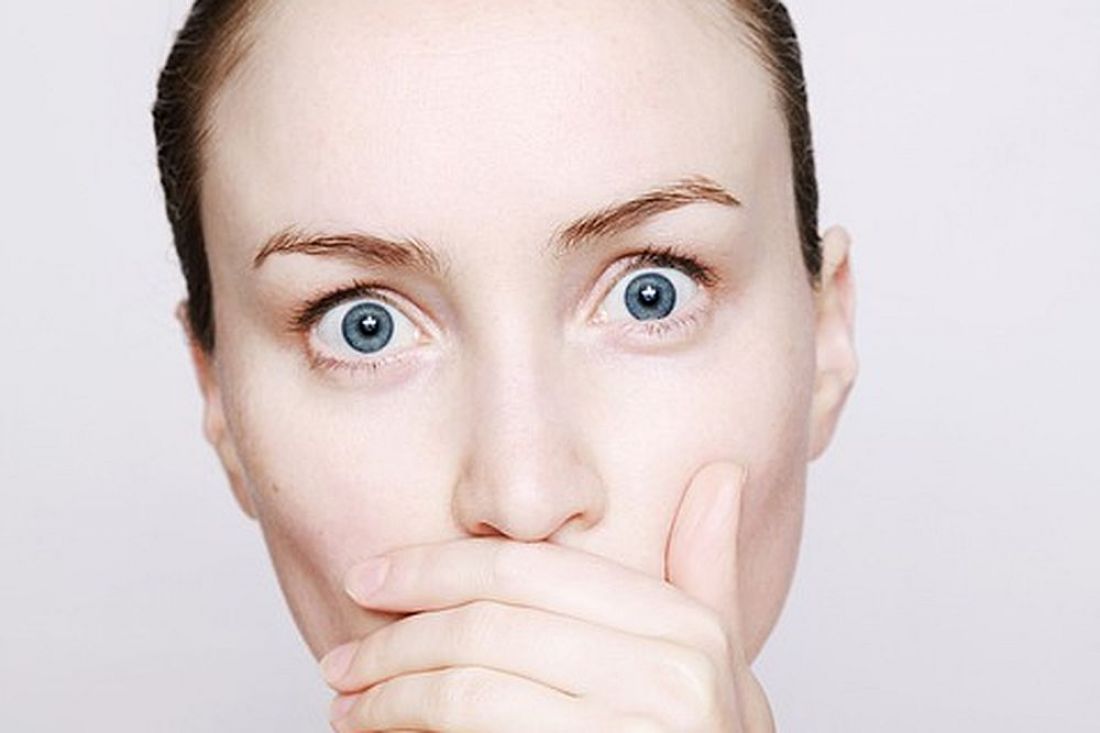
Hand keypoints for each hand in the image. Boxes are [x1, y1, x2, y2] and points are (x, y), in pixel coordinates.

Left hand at [320, 460, 774, 731]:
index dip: (435, 567)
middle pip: (488, 623)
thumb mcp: (719, 663)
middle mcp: (669, 677)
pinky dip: (408, 727)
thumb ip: (707, 569)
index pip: (530, 569)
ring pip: (468, 687)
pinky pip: (474, 732)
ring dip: (388, 693)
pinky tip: (381, 731)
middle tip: (342, 657)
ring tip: (347, 703)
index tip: (372, 579)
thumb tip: (719, 473)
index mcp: (686, 626)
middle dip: (396, 636)